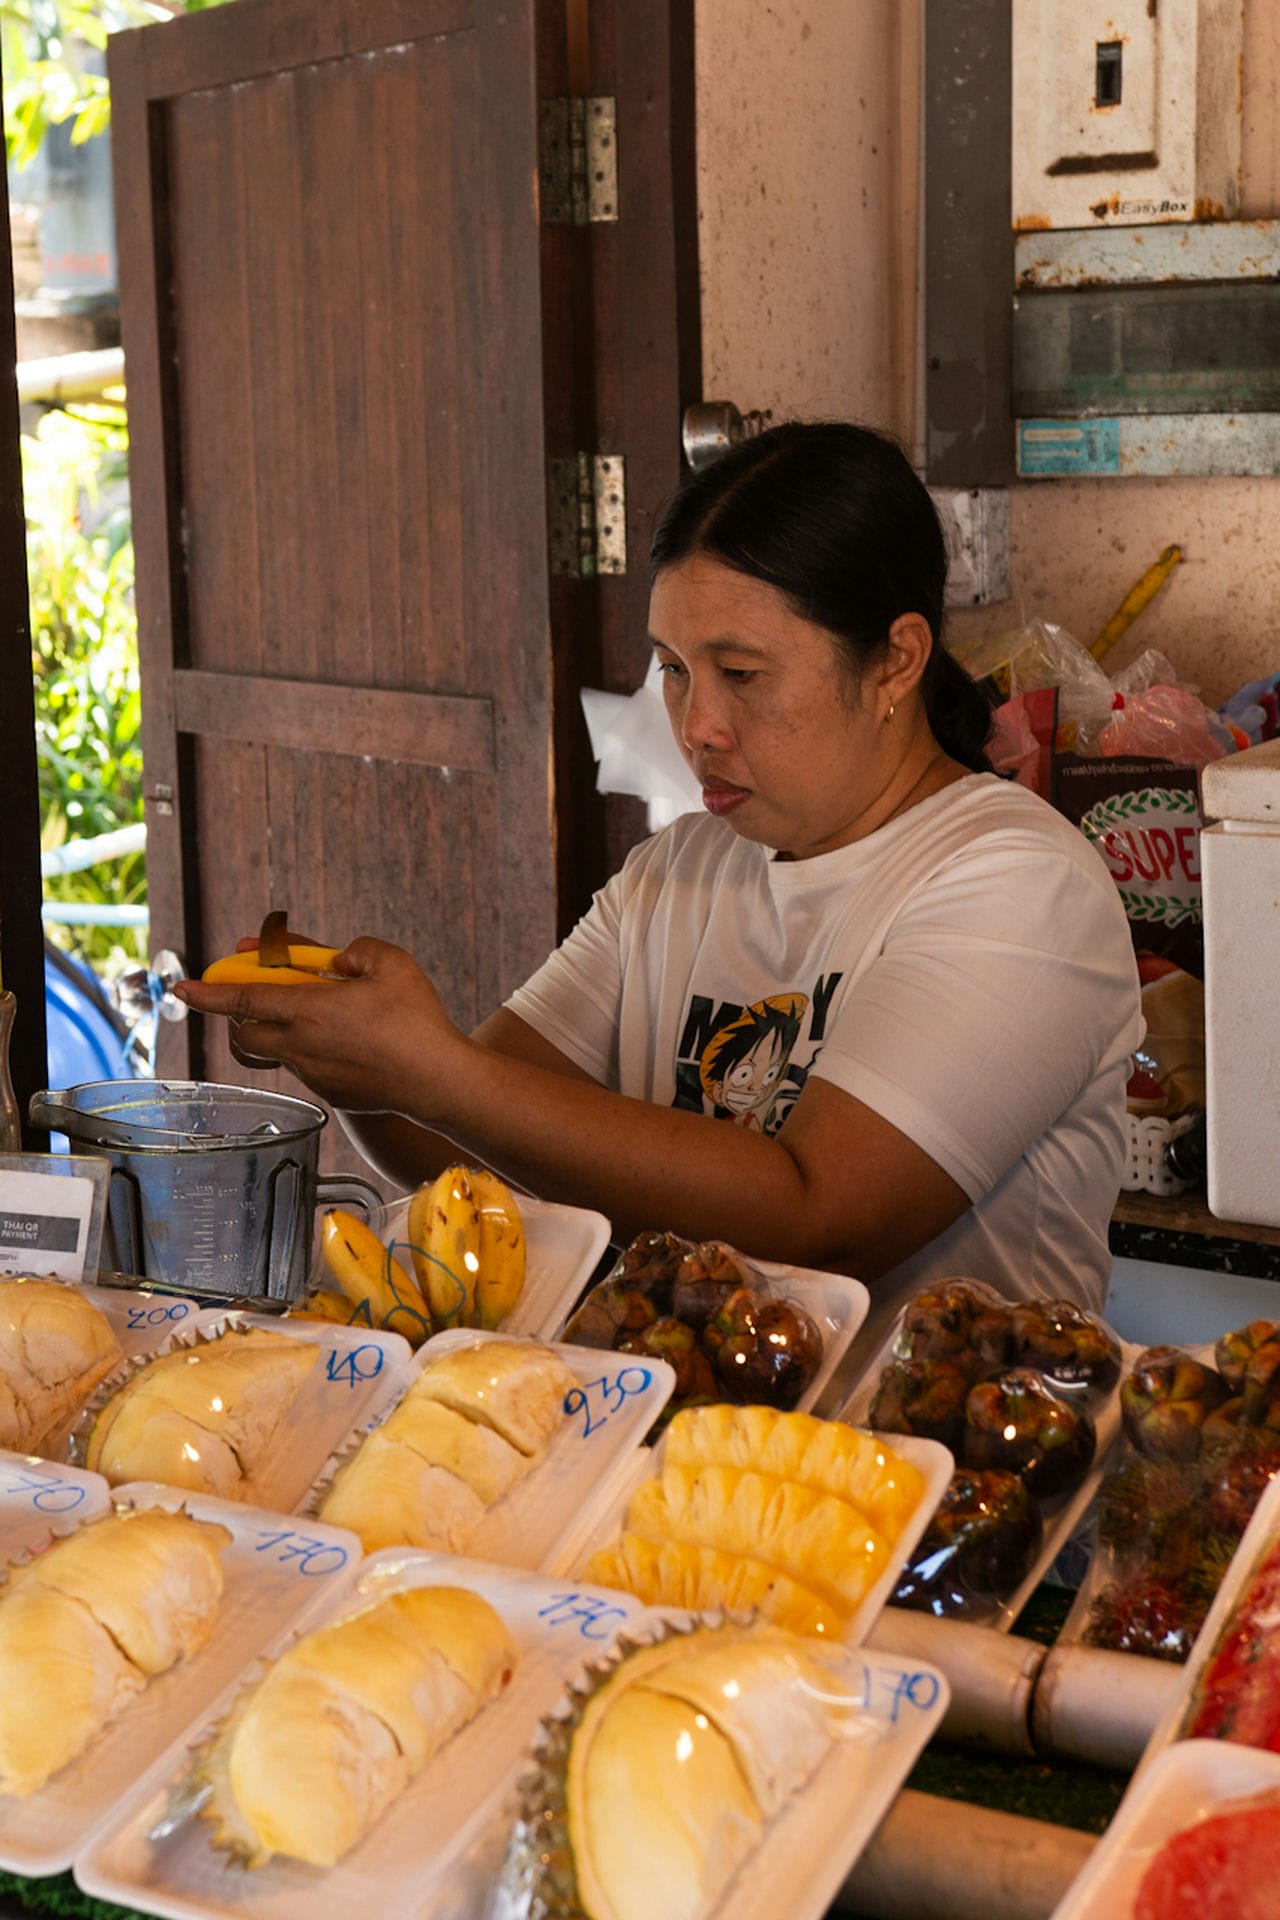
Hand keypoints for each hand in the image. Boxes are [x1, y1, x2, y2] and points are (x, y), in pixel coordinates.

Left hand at [175, 938, 460, 1116]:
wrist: (440, 1080)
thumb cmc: (418, 1020)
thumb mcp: (391, 963)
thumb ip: (356, 950)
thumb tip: (338, 959)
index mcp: (308, 1011)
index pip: (241, 1000)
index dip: (206, 994)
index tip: (180, 988)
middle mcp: (301, 1047)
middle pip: (242, 1035)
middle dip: (237, 1016)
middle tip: (255, 998)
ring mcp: (314, 1075)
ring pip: (274, 1053)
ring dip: (276, 1033)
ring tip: (309, 1017)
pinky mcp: (332, 1095)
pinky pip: (306, 1069)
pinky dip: (311, 1051)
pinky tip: (348, 1043)